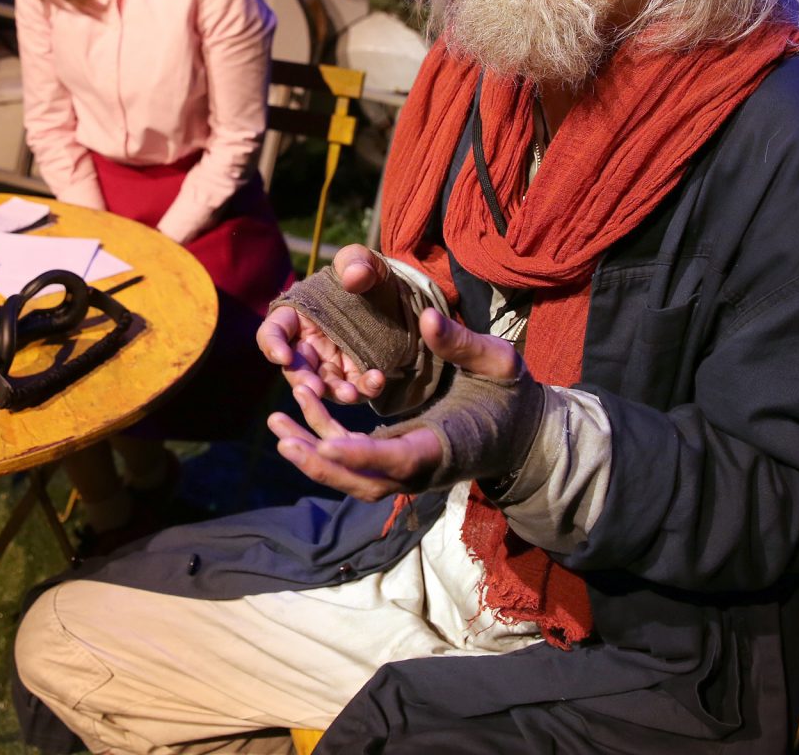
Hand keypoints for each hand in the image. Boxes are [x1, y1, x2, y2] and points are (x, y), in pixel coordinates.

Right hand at [255, 244, 395, 404]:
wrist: (395, 294)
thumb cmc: (366, 273)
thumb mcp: (362, 261)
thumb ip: (356, 262)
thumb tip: (354, 276)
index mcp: (296, 314)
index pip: (273, 331)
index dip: (273, 345)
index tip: (282, 356)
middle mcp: (306, 343)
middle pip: (294, 367)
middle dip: (303, 379)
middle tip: (315, 387)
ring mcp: (328, 363)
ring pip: (323, 384)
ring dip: (333, 391)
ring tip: (349, 393)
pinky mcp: (352, 375)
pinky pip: (353, 387)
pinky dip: (363, 388)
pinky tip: (376, 382)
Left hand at [266, 305, 524, 499]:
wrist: (522, 435)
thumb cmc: (511, 396)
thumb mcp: (498, 362)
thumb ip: (463, 344)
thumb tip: (426, 319)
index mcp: (444, 446)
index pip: (399, 459)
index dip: (362, 455)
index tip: (326, 445)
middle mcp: (421, 469)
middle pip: (363, 480)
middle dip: (319, 461)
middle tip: (280, 435)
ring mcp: (408, 471)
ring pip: (352, 476)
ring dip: (312, 454)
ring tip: (276, 425)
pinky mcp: (397, 461)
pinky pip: (356, 461)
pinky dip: (326, 442)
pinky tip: (302, 411)